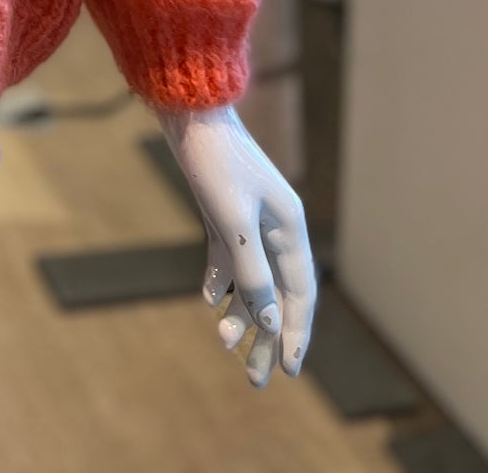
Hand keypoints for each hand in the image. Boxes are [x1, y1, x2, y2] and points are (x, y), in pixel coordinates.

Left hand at [156, 104, 315, 386]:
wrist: (188, 109)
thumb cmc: (214, 161)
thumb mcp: (232, 220)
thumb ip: (251, 270)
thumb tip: (266, 319)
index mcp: (290, 227)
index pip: (299, 294)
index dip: (294, 333)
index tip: (287, 370)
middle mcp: (276, 226)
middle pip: (277, 293)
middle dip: (267, 336)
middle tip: (255, 379)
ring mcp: (251, 218)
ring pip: (252, 278)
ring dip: (241, 311)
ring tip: (224, 342)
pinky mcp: (224, 209)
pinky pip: (229, 256)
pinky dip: (222, 280)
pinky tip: (210, 301)